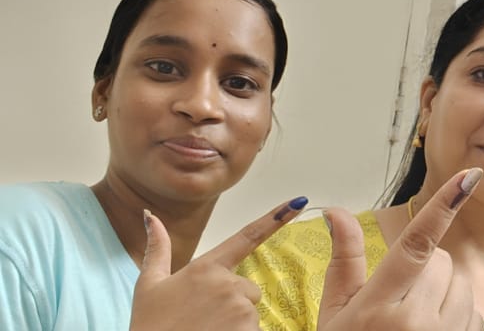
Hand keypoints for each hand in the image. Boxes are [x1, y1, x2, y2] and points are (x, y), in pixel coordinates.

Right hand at [130, 197, 307, 329]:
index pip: (247, 236)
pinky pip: (253, 330)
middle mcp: (227, 283)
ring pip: (250, 311)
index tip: (299, 201)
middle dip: (233, 302)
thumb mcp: (149, 286)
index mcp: (205, 267)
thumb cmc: (150, 327)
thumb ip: (158, 249)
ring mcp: (239, 307)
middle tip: (203, 318)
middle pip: (248, 288)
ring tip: (206, 329)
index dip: (276, 218)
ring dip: (234, 322)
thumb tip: (152, 215)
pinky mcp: (248, 330)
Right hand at [318, 168, 483, 329]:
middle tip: (399, 300)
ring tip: (415, 323)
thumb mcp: (335, 314)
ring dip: (444, 294)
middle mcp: (415, 323)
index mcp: (377, 308)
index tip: (469, 177)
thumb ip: (343, 260)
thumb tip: (336, 211)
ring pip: (460, 284)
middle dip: (423, 270)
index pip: (416, 245)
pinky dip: (459, 316)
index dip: (443, 206)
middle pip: (439, 260)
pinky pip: (475, 312)